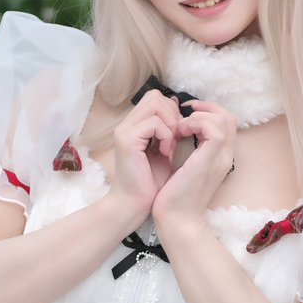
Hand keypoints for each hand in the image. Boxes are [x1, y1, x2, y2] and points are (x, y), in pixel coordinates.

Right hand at [109, 89, 181, 216]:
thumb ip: (169, 129)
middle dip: (173, 115)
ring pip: (155, 104)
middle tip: (176, 139)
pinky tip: (165, 154)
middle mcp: (126, 125)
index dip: (172, 112)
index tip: (178, 134)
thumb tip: (177, 106)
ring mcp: (125, 131)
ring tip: (170, 147)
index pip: (156, 98)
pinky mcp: (127, 141)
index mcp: (134, 125)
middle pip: (156, 97)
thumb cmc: (151, 183)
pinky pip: (154, 124)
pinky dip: (166, 136)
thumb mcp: (165, 149)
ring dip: (171, 125)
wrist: (135, 205)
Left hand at [152, 99, 236, 233]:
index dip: (208, 111)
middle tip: (184, 113)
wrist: (176, 220)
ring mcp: (220, 158)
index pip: (226, 123)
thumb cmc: (175, 197)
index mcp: (219, 158)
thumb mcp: (184, 168)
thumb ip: (189, 150)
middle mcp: (225, 156)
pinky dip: (196, 123)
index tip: (186, 113)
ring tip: (180, 128)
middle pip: (228, 117)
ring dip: (199, 116)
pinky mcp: (209, 161)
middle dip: (205, 108)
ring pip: (224, 119)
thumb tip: (179, 128)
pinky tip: (180, 133)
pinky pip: (213, 129)